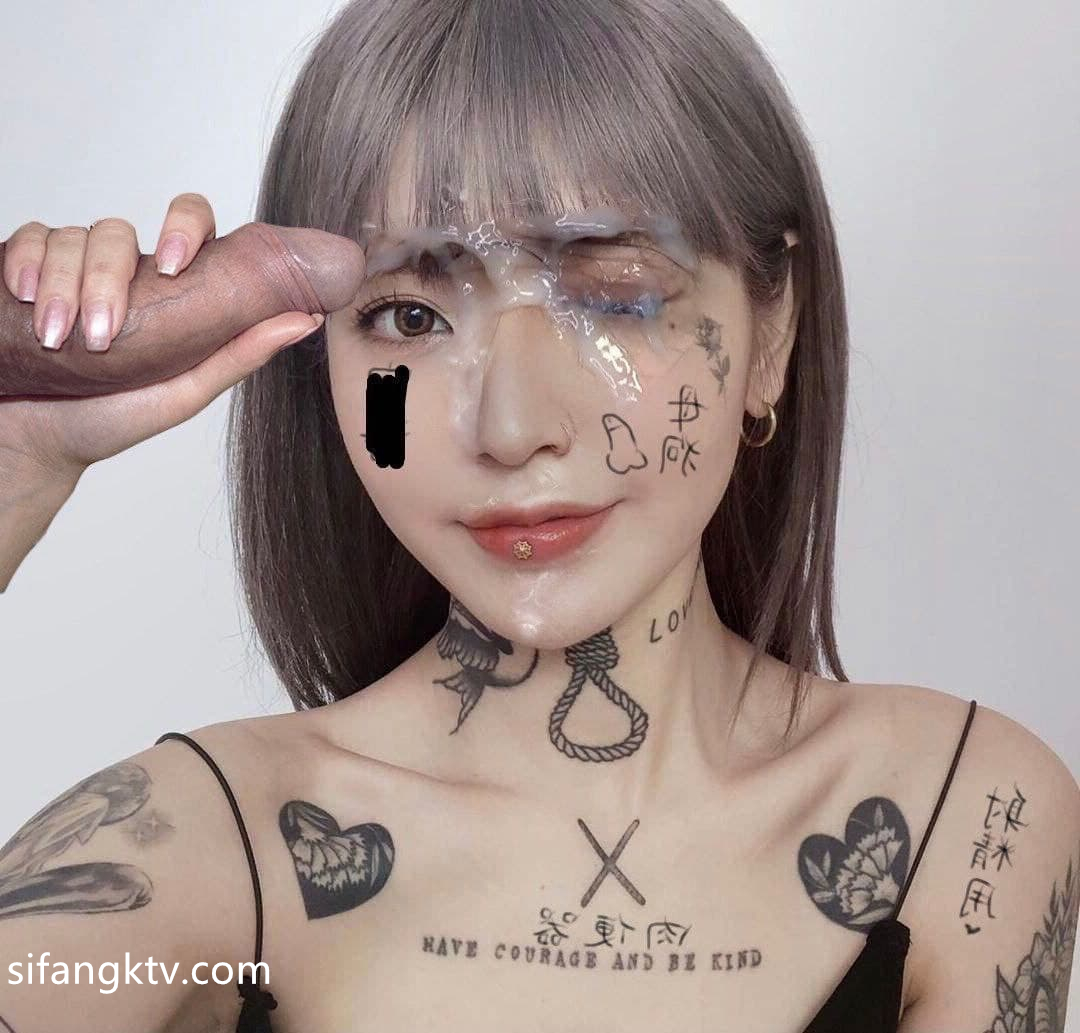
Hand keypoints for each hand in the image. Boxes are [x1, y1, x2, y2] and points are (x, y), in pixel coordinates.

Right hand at [0, 193, 364, 478]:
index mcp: (166, 291)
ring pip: (72, 238)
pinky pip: (28, 239)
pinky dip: (26, 264)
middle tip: (103, 333)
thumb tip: (305, 320)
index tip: (175, 265)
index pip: (188, 224)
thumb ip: (241, 354)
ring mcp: (71, 270)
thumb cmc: (111, 419)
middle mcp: (121, 272)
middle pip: (117, 233)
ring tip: (58, 339)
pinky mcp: (25, 270)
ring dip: (64, 285)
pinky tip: (24, 299)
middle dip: (107, 278)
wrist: (38, 443)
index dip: (184, 226)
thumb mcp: (185, 391)